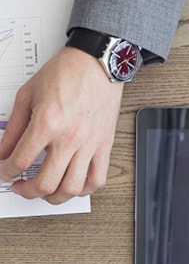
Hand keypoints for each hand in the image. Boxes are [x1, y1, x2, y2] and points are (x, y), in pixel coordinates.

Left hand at [0, 46, 123, 203]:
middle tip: (21, 188)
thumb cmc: (67, 74)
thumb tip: (4, 150)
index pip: (20, 160)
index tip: (4, 173)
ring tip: (46, 193)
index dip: (7, 172)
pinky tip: (74, 187)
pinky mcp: (104, 148)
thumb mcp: (28, 95)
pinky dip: (84, 190)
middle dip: (27, 191)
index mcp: (47, 123)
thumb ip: (15, 126)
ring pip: (72, 188)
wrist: (97, 66)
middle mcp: (69, 139)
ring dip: (55, 197)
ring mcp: (89, 146)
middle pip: (46, 182)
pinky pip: (96, 180)